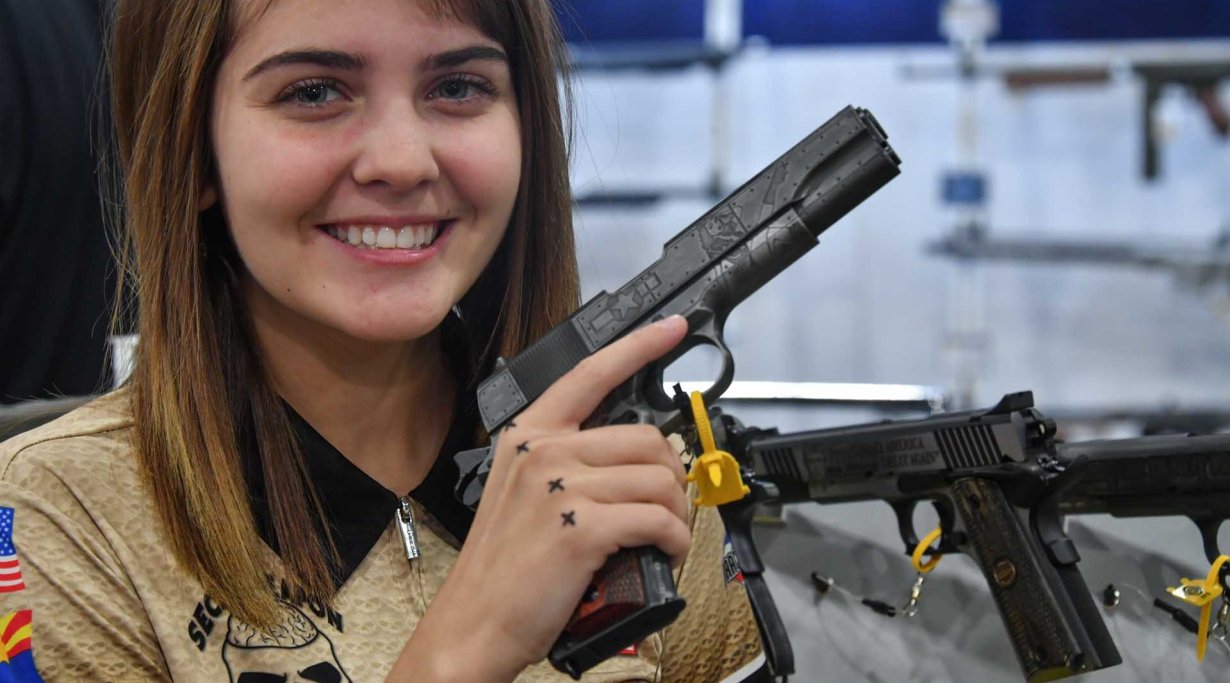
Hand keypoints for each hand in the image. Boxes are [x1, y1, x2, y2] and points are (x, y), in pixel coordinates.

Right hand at [408, 315, 690, 679]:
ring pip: (660, 479)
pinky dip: (674, 540)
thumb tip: (634, 461)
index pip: (590, 374)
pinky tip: (662, 553)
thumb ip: (566, 463)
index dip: (638, 346)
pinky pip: (658, 520)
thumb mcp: (521, 495)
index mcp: (528, 436)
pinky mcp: (581, 527)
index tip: (672, 326)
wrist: (474, 625)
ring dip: (677, 513)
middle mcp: (543, 451)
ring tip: (664, 537)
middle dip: (672, 476)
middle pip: (646, 437)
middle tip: (668, 506)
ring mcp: (560, 487)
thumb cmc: (502, 570)